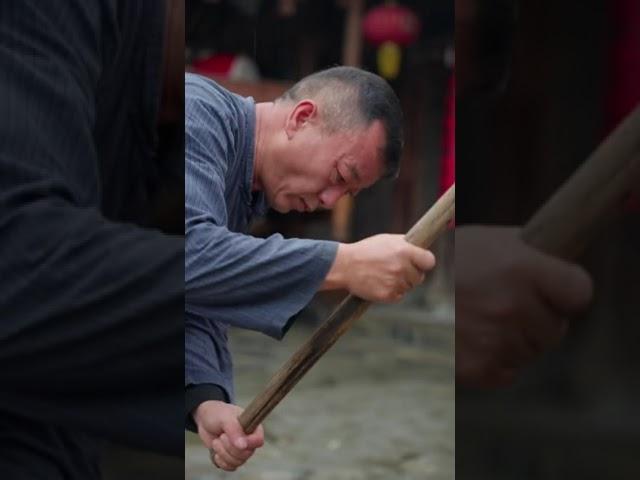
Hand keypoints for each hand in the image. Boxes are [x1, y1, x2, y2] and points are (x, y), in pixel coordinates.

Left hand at [192, 400, 264, 471]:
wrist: (206, 419)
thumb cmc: (218, 414)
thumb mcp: (225, 418)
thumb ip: (234, 430)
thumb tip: (243, 446)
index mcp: (252, 427)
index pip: (258, 440)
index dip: (249, 443)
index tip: (235, 440)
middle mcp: (249, 440)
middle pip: (246, 454)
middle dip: (230, 447)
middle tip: (221, 436)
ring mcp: (240, 450)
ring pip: (237, 462)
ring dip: (223, 453)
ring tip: (217, 441)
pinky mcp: (231, 458)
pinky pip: (230, 467)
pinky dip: (220, 461)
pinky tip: (215, 452)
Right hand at [324, 234, 435, 302]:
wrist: (345, 266)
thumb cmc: (366, 250)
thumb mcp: (386, 240)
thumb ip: (405, 244)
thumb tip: (420, 249)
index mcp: (404, 251)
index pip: (429, 261)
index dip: (424, 263)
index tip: (420, 263)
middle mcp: (402, 267)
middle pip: (420, 277)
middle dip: (411, 274)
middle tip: (396, 270)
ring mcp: (395, 282)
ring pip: (408, 287)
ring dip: (400, 283)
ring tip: (384, 275)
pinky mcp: (388, 295)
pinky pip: (399, 295)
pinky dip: (392, 292)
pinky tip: (380, 283)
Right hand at [456, 226, 592, 386]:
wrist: (398, 282)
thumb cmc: (450, 259)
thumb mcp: (492, 241)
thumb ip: (531, 254)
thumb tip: (561, 265)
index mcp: (522, 268)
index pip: (579, 292)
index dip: (566, 293)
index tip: (554, 292)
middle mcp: (514, 305)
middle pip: (555, 328)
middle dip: (537, 319)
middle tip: (506, 304)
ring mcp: (497, 339)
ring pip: (531, 351)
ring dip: (514, 339)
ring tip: (483, 319)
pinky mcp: (480, 367)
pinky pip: (508, 371)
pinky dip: (495, 360)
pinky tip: (475, 339)